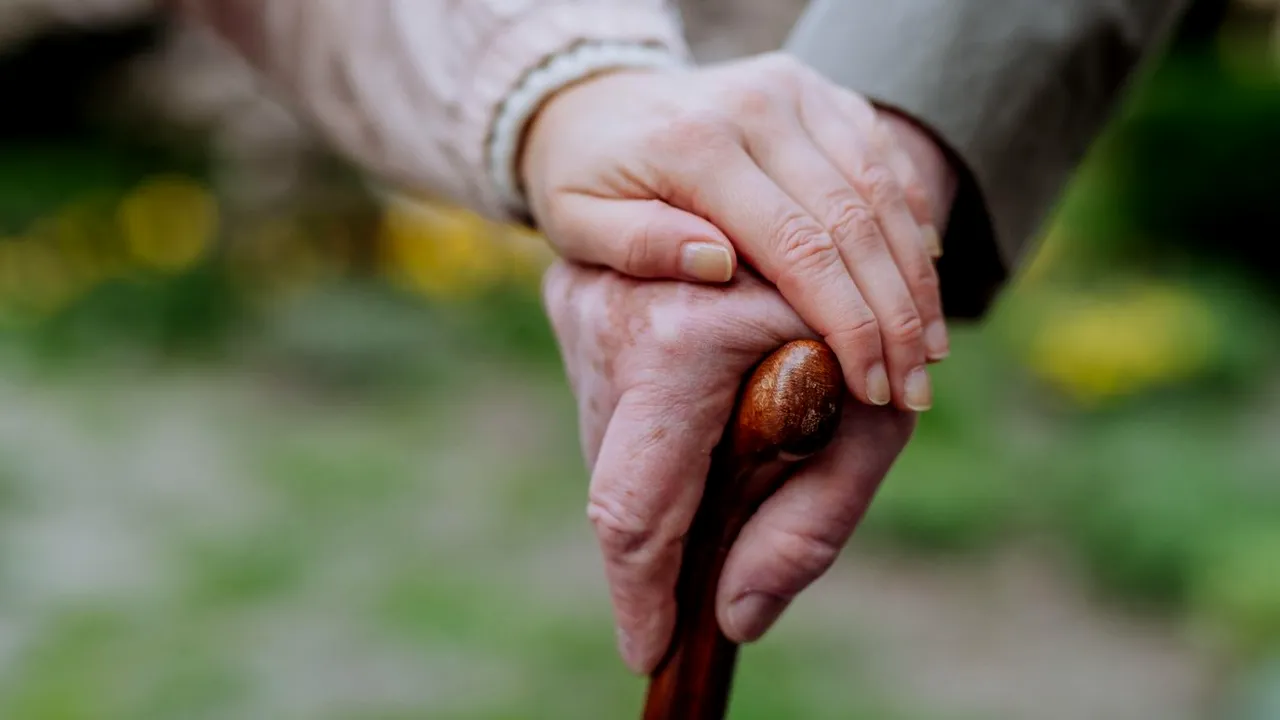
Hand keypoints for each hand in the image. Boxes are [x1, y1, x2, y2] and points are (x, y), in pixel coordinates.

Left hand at [523, 52, 955, 411]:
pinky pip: (884, 158)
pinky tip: (926, 282)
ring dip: (916, 277)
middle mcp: (759, 107)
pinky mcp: (821, 93)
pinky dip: (913, 221)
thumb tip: (720, 265)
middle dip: (894, 314)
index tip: (871, 387)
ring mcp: (797, 93)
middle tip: (913, 389)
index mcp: (698, 146)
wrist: (593, 98)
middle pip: (854, 221)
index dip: (846, 322)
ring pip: (882, 191)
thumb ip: (641, 244)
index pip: (798, 245)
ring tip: (928, 353)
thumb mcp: (579, 223)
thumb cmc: (584, 179)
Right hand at [542, 260, 915, 674]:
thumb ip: (812, 527)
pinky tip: (699, 417)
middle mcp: (614, 314)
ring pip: (604, 447)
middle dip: (655, 545)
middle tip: (698, 571)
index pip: (635, 505)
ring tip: (728, 449)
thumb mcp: (873, 428)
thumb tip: (734, 616)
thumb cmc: (863, 326)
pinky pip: (601, 406)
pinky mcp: (568, 290)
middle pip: (614, 482)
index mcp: (686, 343)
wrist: (817, 206)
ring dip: (658, 483)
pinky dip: (645, 437)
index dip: (640, 595)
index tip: (649, 652)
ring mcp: (580, 297)